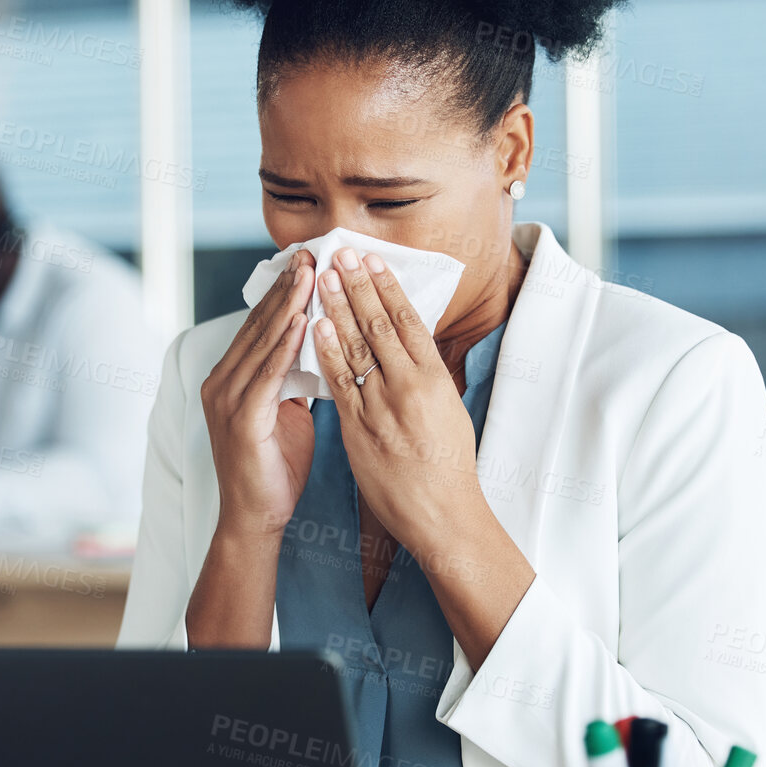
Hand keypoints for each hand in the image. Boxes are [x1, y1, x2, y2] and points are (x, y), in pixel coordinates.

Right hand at [199, 248, 316, 540]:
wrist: (256, 518)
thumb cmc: (274, 468)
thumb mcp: (287, 413)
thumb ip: (292, 380)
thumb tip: (317, 348)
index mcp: (231, 379)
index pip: (260, 325)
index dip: (283, 292)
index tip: (308, 261)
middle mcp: (222, 382)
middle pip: (258, 324)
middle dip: (286, 287)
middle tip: (311, 252)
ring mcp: (227, 399)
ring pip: (261, 341)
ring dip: (287, 305)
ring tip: (310, 273)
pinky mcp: (240, 418)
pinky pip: (267, 374)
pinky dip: (284, 345)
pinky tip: (302, 320)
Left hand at [313, 246, 535, 669]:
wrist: (442, 513)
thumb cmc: (449, 465)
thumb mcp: (449, 410)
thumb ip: (427, 378)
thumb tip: (413, 346)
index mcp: (435, 378)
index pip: (409, 321)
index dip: (388, 288)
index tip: (373, 261)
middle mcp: (410, 386)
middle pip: (379, 325)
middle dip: (358, 286)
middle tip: (342, 253)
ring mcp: (382, 406)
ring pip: (356, 347)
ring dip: (337, 308)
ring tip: (324, 278)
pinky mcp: (359, 428)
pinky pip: (338, 383)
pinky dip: (326, 351)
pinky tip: (315, 326)